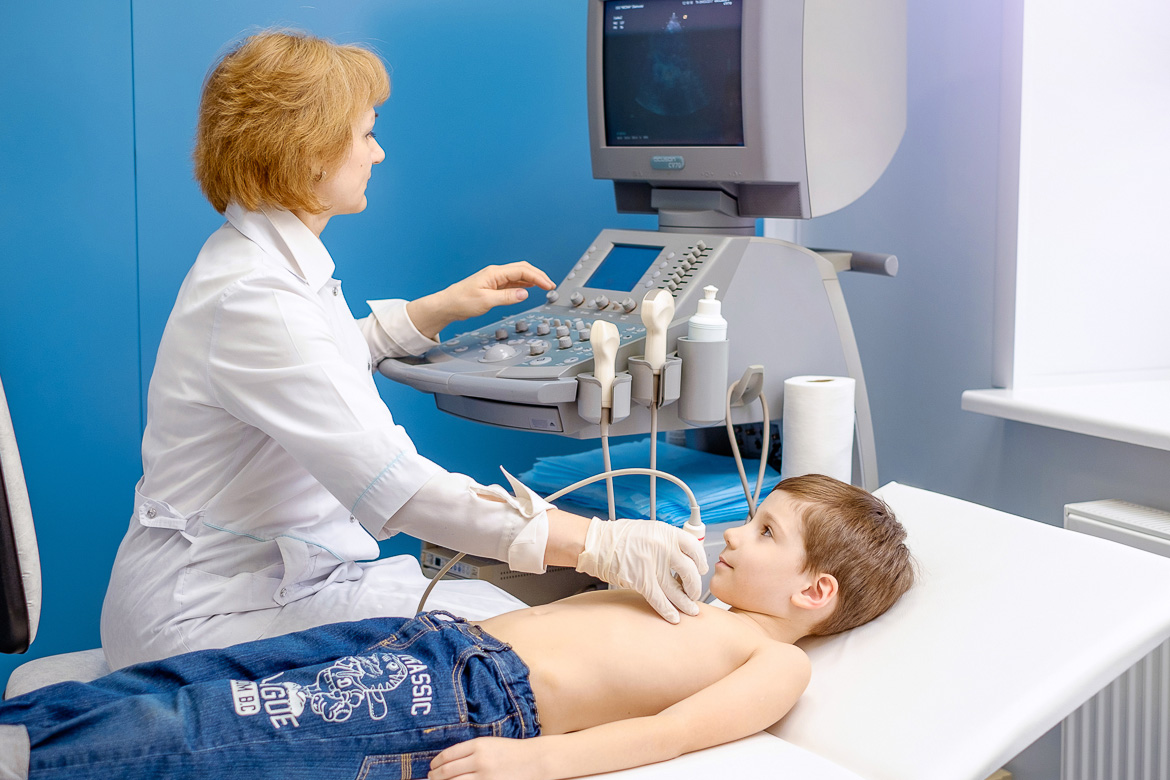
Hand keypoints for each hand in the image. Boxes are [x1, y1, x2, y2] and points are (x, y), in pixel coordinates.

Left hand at [408, 262, 554, 338]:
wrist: (447, 305)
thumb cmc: (462, 302)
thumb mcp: (486, 301)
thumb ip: (507, 297)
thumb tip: (524, 293)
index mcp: (495, 273)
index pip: (522, 271)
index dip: (538, 277)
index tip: (549, 286)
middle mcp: (496, 273)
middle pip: (523, 269)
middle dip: (539, 275)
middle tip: (551, 286)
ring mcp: (495, 279)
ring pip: (519, 274)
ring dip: (533, 279)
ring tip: (545, 286)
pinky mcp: (493, 285)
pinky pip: (513, 281)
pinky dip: (524, 283)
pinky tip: (530, 288)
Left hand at [429, 736, 543, 779]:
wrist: (534, 760)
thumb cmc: (512, 751)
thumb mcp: (490, 744)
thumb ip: (470, 750)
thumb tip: (447, 762)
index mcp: (479, 745)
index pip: (448, 755)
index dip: (436, 762)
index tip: (432, 766)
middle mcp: (480, 760)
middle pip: (448, 771)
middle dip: (435, 776)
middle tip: (431, 777)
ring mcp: (485, 776)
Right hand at [575, 518, 707, 623]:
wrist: (597, 543)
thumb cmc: (619, 537)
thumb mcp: (649, 530)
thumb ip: (667, 541)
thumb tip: (683, 556)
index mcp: (666, 532)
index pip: (695, 548)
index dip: (701, 561)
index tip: (701, 569)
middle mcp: (663, 547)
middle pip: (690, 571)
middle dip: (695, 585)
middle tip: (695, 592)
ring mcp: (653, 565)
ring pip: (677, 589)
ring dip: (686, 602)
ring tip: (691, 610)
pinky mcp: (641, 580)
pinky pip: (659, 600)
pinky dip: (668, 611)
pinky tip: (674, 617)